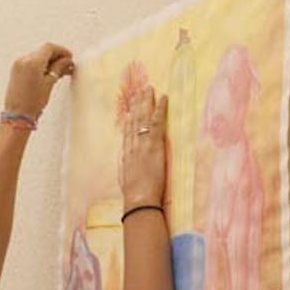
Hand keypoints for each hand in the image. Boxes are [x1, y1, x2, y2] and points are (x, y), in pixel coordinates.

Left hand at [3, 42, 74, 117]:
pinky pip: (30, 63)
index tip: (69, 57)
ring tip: (59, 72)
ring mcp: (18, 65)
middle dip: (56, 56)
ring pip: (37, 56)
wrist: (17, 116)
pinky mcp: (15, 71)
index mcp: (32, 62)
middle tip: (66, 65)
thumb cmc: (31, 104)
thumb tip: (66, 62)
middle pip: (43, 51)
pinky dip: (40, 65)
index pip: (49, 48)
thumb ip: (58, 68)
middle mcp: (23, 60)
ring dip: (49, 61)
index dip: (61, 51)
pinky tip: (48, 74)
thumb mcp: (49, 84)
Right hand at [120, 86, 167, 209]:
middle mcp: (132, 146)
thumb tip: (127, 166)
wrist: (138, 200)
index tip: (130, 109)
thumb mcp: (126, 182)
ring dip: (146, 101)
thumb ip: (127, 170)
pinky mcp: (154, 144)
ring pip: (143, 118)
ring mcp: (142, 144)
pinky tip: (163, 97)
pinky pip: (156, 122)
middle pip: (133, 121)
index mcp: (126, 156)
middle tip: (139, 91)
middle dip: (136, 105)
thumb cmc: (134, 197)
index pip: (127, 133)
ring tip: (149, 88)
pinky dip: (160, 108)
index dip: (129, 119)